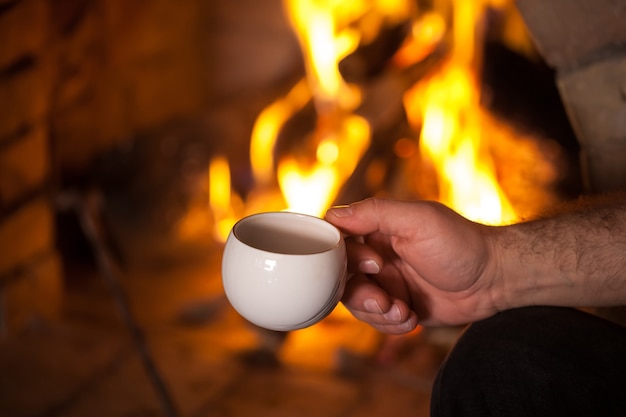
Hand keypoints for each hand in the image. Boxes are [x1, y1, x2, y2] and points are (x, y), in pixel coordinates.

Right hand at [325, 198, 500, 332]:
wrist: (493, 280)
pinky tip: (411, 318)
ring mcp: (385, 283)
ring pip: (355, 303)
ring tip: (403, 311)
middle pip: (341, 278)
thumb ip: (374, 213)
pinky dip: (389, 324)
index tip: (375, 265)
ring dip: (377, 313)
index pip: (337, 241)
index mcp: (375, 229)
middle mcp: (375, 255)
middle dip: (361, 294)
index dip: (345, 258)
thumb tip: (333, 216)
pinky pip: (375, 321)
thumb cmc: (460, 244)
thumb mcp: (419, 220)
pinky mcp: (395, 306)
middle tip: (385, 300)